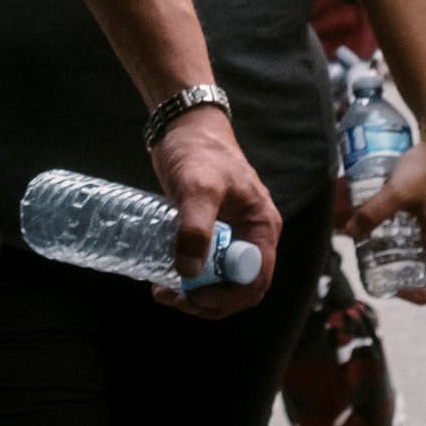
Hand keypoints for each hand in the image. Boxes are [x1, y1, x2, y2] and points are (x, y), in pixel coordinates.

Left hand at [148, 105, 279, 317]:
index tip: (193, 296)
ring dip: (195, 292)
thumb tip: (188, 272)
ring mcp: (231, 234)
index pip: (255, 280)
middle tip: (173, 298)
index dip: (227, 298)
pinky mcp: (210, 230)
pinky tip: (163, 274)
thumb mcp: (198, 186)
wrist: (183, 126)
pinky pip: (205, 264)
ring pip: (220, 279)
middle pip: (239, 287)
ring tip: (163, 291)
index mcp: (262, 227)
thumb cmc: (198, 150)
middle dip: (208, 300)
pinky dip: (187, 276)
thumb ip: (195, 227)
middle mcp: (251, 235)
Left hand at [346, 132, 425, 304]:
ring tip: (370, 240)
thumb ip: (372, 213)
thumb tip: (349, 232)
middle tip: (374, 264)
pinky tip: (377, 214)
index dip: (419, 295)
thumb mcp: (397, 192)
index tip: (395, 287)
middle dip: (401, 271)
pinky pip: (417, 227)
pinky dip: (398, 227)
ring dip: (397, 247)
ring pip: (420, 245)